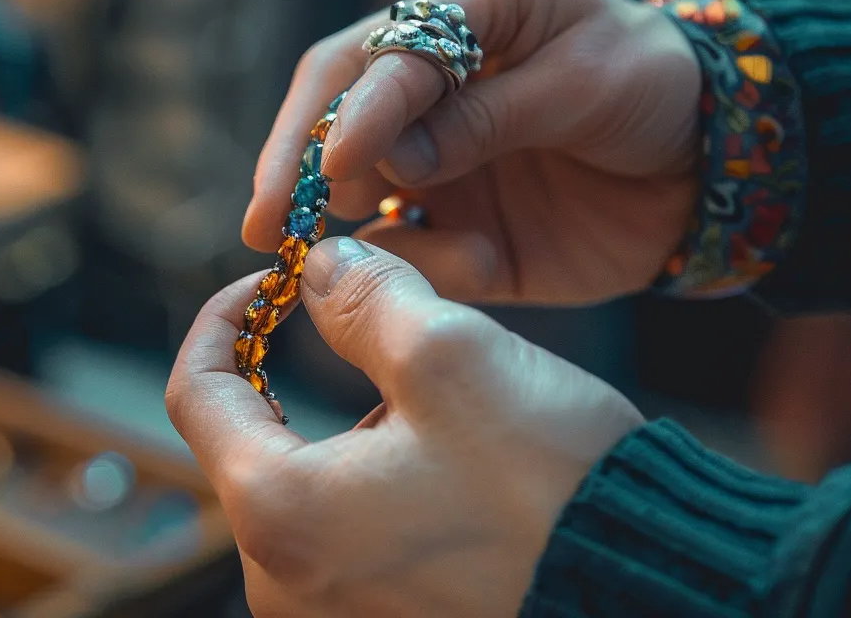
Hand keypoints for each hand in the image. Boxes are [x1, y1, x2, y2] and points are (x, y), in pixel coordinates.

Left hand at [166, 238, 643, 615]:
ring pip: (312, 487)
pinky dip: (386, 486)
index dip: (226, 317)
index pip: (196, 393)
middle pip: (254, 443)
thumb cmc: (555, 489)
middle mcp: (283, 585)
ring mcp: (332, 617)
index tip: (278, 280)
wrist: (654, 593)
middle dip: (308, 376)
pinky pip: (353, 537)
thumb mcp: (452, 358)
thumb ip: (363, 298)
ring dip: (360, 431)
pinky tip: (465, 473)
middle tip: (385, 329)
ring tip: (454, 416)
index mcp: (277, 515)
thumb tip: (316, 268)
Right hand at [243, 0, 701, 305]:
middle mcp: (434, 82)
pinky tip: (477, 262)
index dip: (350, 110)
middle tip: (267, 222)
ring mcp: (436, 159)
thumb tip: (389, 161)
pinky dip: (425, 269)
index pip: (379, 53)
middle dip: (297, 170)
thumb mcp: (586, 83)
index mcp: (468, 9)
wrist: (714, 166)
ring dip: (349, 229)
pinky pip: (411, 257)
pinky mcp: (455, 229)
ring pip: (356, 195)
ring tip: (360, 255)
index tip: (333, 166)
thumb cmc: (656, 88)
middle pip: (335, 115)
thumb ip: (490, 115)